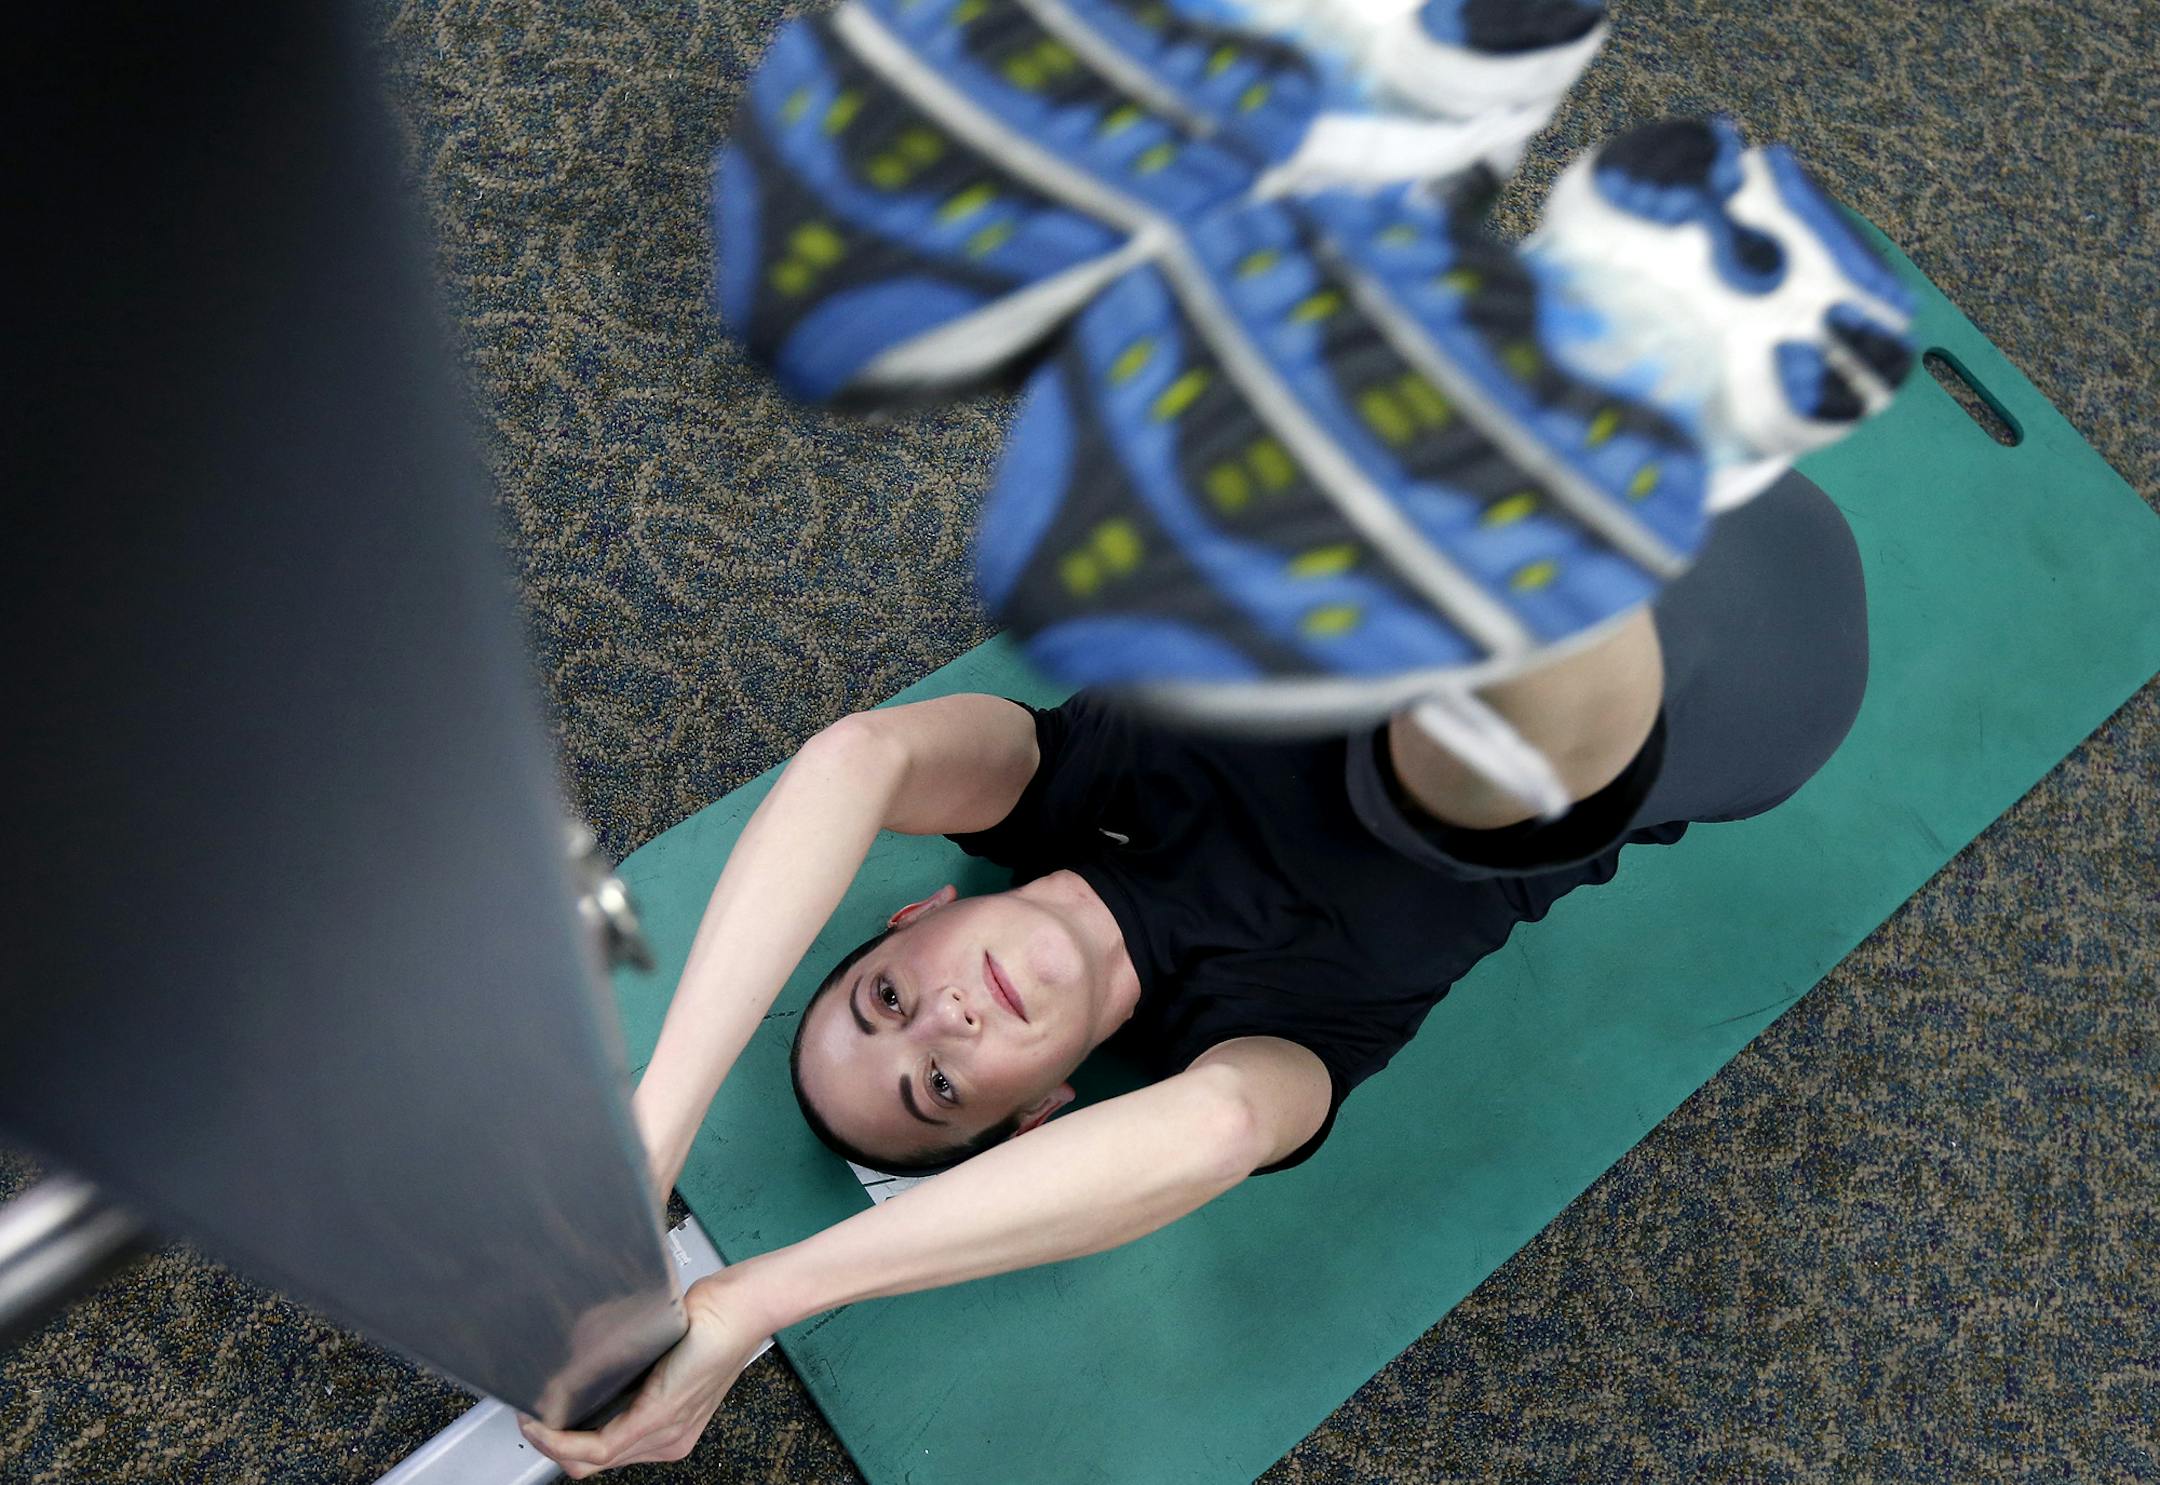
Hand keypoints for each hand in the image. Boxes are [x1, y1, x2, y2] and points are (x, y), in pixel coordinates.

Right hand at [518, 1268, 774, 1477]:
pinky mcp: (657, 1419)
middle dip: (551, 1446)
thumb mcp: (656, 1349)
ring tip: (529, 1419)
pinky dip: (562, 1439)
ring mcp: (664, 1435)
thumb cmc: (710, 1321)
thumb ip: (618, 1361)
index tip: (541, 1422)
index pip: (606, 1452)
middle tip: (528, 1420)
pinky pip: (598, 1448)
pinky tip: (544, 1423)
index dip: (567, 1444)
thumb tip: (575, 1354)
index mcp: (667, 1429)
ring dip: (550, 1443)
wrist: (740, 1310)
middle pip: (593, 1463)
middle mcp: (666, 1441)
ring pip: (589, 1461)